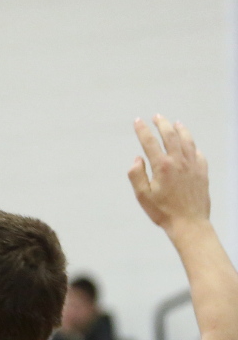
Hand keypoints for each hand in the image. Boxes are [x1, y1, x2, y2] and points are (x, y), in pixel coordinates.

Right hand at [130, 116, 209, 231]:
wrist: (189, 223)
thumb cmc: (163, 211)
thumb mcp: (142, 196)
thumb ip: (136, 175)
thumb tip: (137, 159)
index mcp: (162, 166)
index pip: (150, 142)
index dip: (142, 130)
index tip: (138, 121)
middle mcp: (179, 162)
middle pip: (170, 136)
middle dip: (162, 124)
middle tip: (157, 116)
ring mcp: (193, 166)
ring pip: (187, 141)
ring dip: (180, 130)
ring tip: (176, 123)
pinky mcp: (202, 172)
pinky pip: (198, 153)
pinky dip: (192, 146)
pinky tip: (190, 144)